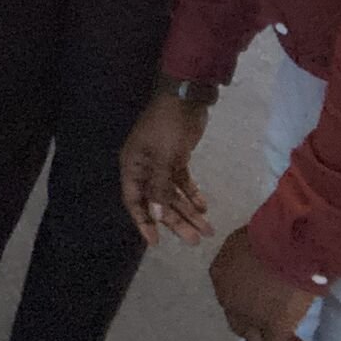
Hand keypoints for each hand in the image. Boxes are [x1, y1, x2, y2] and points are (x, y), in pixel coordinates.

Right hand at [120, 91, 213, 246]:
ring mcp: (160, 163)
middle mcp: (144, 168)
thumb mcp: (163, 157)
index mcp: (133, 166)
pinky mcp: (176, 158)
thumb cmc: (167, 126)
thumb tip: (156, 216)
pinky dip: (192, 194)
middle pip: (158, 201)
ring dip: (188, 211)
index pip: (134, 200)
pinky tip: (204, 207)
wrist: (185, 98)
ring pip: (173, 194)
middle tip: (195, 240)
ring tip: (207, 230)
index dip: (144, 222)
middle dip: (176, 221)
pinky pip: (182, 182)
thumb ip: (159, 187)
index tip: (156, 242)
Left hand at [211, 226, 314, 340]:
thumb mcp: (245, 240)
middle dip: (251, 324)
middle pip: (237, 321)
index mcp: (219, 274)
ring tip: (284, 338)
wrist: (285, 243)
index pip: (228, 296)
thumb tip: (259, 264)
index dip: (243, 301)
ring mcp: (250, 316)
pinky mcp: (274, 327)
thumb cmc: (268, 232)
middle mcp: (229, 299)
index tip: (258, 300)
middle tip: (268, 321)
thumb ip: (245, 256)